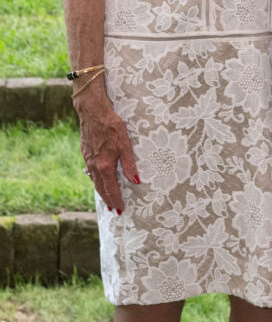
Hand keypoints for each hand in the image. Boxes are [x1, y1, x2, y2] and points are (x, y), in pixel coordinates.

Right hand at [76, 86, 139, 211]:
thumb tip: (136, 180)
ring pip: (94, 181)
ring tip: (107, 198)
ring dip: (101, 191)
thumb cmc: (111, 125)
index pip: (111, 189)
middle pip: (101, 188)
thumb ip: (129, 163)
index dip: (116, 200)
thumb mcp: (124, 143)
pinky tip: (99, 178)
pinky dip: (96, 179)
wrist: (92, 111)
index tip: (121, 210)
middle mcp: (94, 166)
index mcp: (105, 166)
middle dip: (108, 200)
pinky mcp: (85, 152)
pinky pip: (90, 171)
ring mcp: (88, 159)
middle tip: (114, 210)